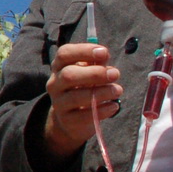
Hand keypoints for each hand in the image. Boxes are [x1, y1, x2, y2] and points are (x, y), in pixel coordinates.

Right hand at [40, 43, 121, 162]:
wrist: (71, 119)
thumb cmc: (84, 88)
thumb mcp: (88, 73)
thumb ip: (96, 63)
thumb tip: (103, 56)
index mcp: (59, 67)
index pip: (64, 54)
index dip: (83, 51)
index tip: (104, 52)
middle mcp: (55, 84)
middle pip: (68, 75)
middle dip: (95, 73)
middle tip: (116, 73)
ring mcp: (59, 103)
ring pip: (77, 97)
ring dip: (102, 92)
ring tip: (118, 90)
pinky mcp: (67, 121)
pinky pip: (84, 116)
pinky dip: (102, 110)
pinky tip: (114, 106)